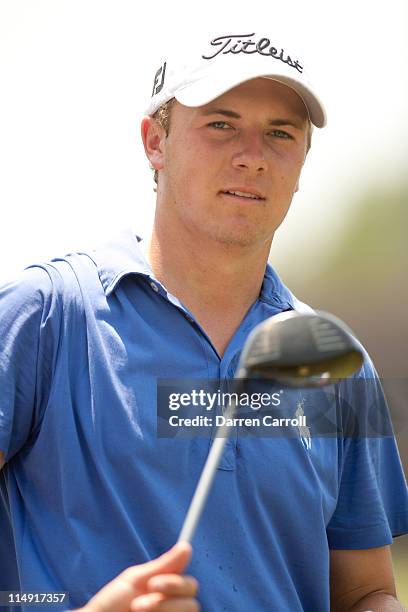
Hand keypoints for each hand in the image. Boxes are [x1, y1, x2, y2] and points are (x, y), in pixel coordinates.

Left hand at [79, 542, 198, 611]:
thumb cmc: (112, 604)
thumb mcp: (135, 580)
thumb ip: (163, 566)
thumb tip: (186, 546)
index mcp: (168, 591)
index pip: (190, 585)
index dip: (177, 583)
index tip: (153, 581)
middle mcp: (172, 608)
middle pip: (191, 602)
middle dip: (166, 598)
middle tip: (140, 600)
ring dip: (160, 609)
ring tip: (135, 610)